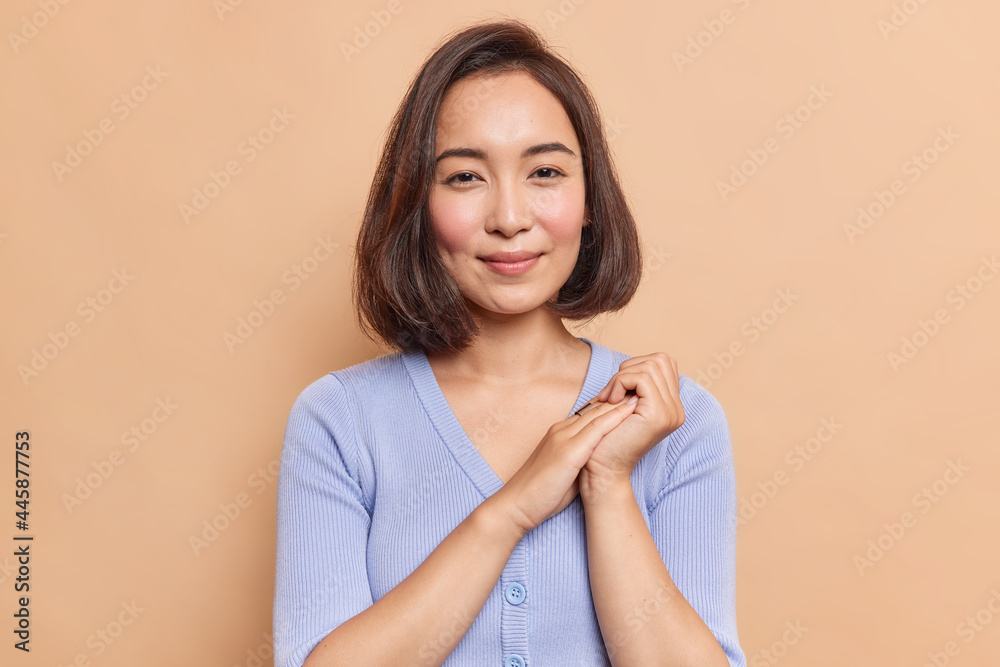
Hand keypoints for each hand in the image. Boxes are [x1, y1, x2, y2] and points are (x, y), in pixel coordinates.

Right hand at [493, 397, 638, 535]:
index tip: (632, 402)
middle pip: (595, 408)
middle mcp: (561, 430)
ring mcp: (563, 438)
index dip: (611, 407)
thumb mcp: (564, 472)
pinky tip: (631, 411)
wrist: (516, 505)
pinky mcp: (568, 451)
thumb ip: (580, 461)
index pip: (589, 413)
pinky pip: (596, 428)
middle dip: (620, 399)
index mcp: (559, 434)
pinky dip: (615, 417)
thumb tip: (599, 463)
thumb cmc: (540, 495)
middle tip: (644, 390)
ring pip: (597, 413)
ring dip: (621, 403)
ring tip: (644, 393)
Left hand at [579, 353, 685, 492]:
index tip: (617, 388)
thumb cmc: (606, 437)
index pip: (664, 363)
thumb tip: (633, 362)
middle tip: (611, 391)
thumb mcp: (624, 404)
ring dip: (622, 376)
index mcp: (672, 407)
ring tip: (609, 397)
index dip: (636, 366)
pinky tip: (610, 400)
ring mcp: (671, 412)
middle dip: (630, 368)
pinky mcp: (659, 414)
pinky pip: (641, 378)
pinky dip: (620, 382)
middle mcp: (677, 410)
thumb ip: (635, 385)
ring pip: (650, 366)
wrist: (602, 469)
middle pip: (660, 360)